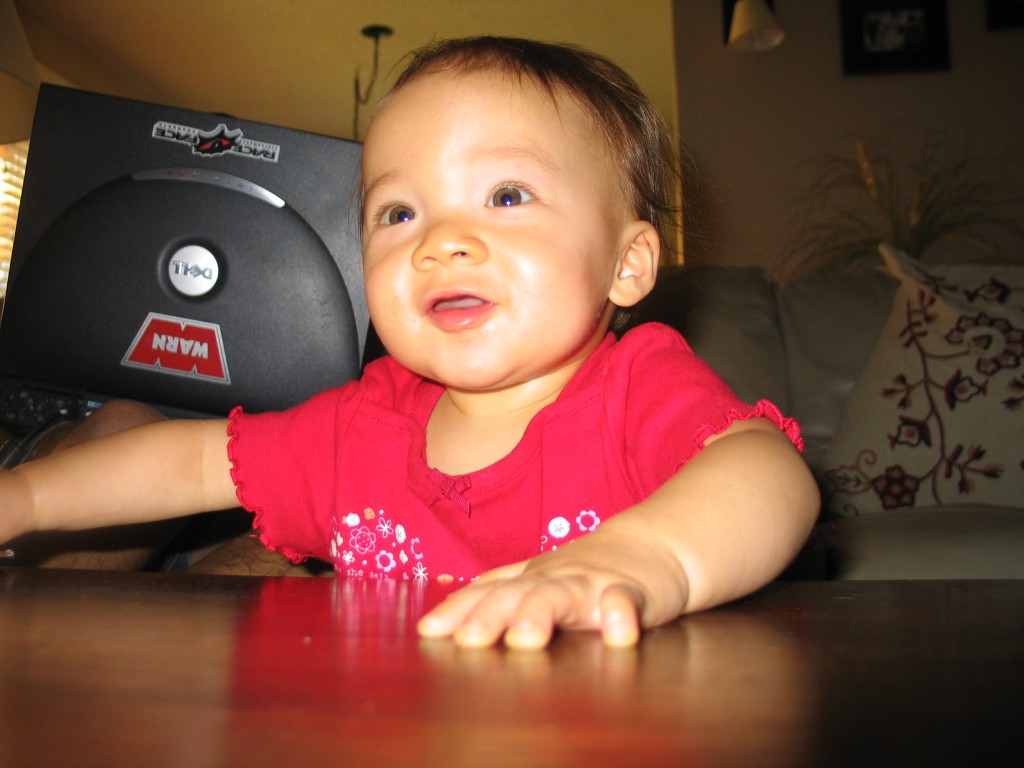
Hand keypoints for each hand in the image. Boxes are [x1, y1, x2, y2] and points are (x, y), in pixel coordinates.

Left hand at [417, 534, 686, 649]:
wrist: (654, 544)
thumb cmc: (587, 572)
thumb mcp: (539, 580)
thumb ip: (496, 594)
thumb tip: (440, 613)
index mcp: (529, 581)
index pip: (487, 593)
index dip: (458, 610)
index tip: (428, 631)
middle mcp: (554, 580)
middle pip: (517, 594)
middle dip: (491, 615)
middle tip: (467, 640)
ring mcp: (591, 583)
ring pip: (563, 595)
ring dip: (541, 612)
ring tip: (524, 639)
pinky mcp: (631, 591)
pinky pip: (625, 601)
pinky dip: (620, 616)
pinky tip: (617, 635)